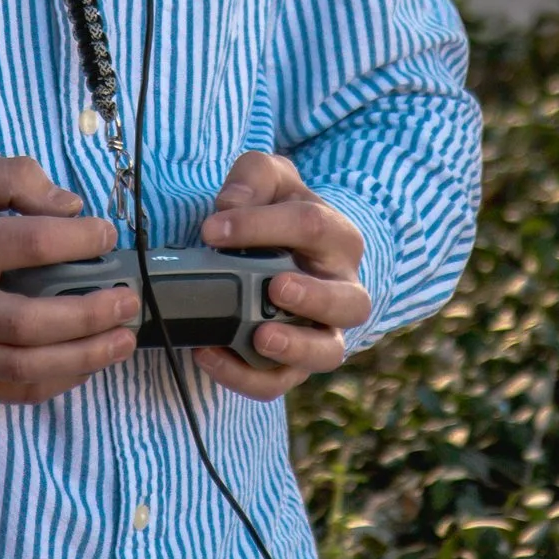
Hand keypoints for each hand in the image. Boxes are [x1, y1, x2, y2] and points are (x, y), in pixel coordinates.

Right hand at [0, 159, 139, 404]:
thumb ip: (11, 178)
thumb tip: (70, 208)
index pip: (30, 244)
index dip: (81, 240)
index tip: (104, 236)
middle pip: (32, 321)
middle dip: (93, 313)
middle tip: (127, 299)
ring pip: (28, 367)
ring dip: (87, 356)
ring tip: (123, 338)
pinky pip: (13, 392)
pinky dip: (59, 381)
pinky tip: (86, 363)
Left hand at [194, 149, 370, 397]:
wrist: (288, 248)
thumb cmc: (278, 211)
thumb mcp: (270, 179)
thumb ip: (254, 177)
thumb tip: (230, 205)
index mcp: (337, 238)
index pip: (311, 227)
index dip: (260, 226)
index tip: (211, 229)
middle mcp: (340, 289)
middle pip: (348, 302)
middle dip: (314, 297)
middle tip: (276, 286)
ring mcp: (321, 331)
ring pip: (327, 352)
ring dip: (297, 348)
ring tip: (261, 337)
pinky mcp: (293, 362)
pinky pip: (279, 381)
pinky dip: (248, 377)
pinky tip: (211, 356)